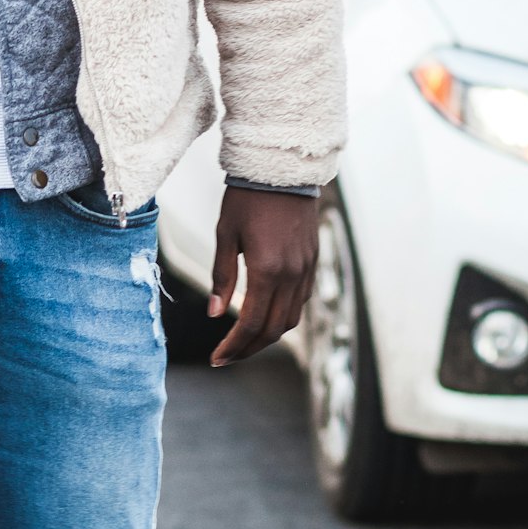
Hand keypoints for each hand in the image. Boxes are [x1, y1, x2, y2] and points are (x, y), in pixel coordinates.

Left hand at [208, 186, 318, 367]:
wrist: (283, 170)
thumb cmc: (247, 199)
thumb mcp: (225, 235)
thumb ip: (222, 277)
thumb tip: (215, 313)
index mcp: (267, 270)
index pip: (251, 323)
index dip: (234, 346)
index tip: (217, 358)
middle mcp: (291, 275)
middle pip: (273, 330)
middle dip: (249, 349)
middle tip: (227, 357)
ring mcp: (305, 270)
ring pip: (290, 319)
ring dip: (267, 337)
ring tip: (243, 343)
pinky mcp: (312, 262)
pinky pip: (300, 301)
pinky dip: (282, 317)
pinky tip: (264, 317)